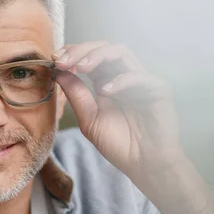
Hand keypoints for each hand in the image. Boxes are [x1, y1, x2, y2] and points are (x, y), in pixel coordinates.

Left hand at [53, 41, 185, 183]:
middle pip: (104, 48)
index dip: (73, 53)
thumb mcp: (89, 120)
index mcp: (108, 84)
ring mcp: (141, 82)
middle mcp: (124, 78)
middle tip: (63, 60)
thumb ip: (76, 95)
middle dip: (81, 50)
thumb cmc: (120, 145)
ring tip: (81, 67)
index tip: (55, 59)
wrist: (144, 165)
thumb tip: (58, 72)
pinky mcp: (158, 89)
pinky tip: (106, 91)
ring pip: (121, 53)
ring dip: (98, 55)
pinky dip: (121, 80)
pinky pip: (139, 76)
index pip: (91, 57)